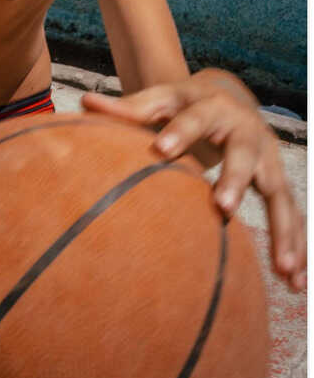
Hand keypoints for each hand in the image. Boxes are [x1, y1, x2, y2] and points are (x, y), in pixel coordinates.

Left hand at [82, 68, 305, 292]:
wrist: (227, 95)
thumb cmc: (182, 104)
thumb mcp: (158, 100)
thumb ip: (126, 107)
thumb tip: (84, 101)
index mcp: (211, 107)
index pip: (193, 117)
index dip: (179, 131)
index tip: (161, 148)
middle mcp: (246, 131)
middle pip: (243, 154)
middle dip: (235, 179)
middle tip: (223, 206)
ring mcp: (266, 158)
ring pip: (279, 192)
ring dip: (283, 229)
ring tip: (282, 267)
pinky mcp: (276, 181)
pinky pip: (290, 216)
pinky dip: (295, 246)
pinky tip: (294, 281)